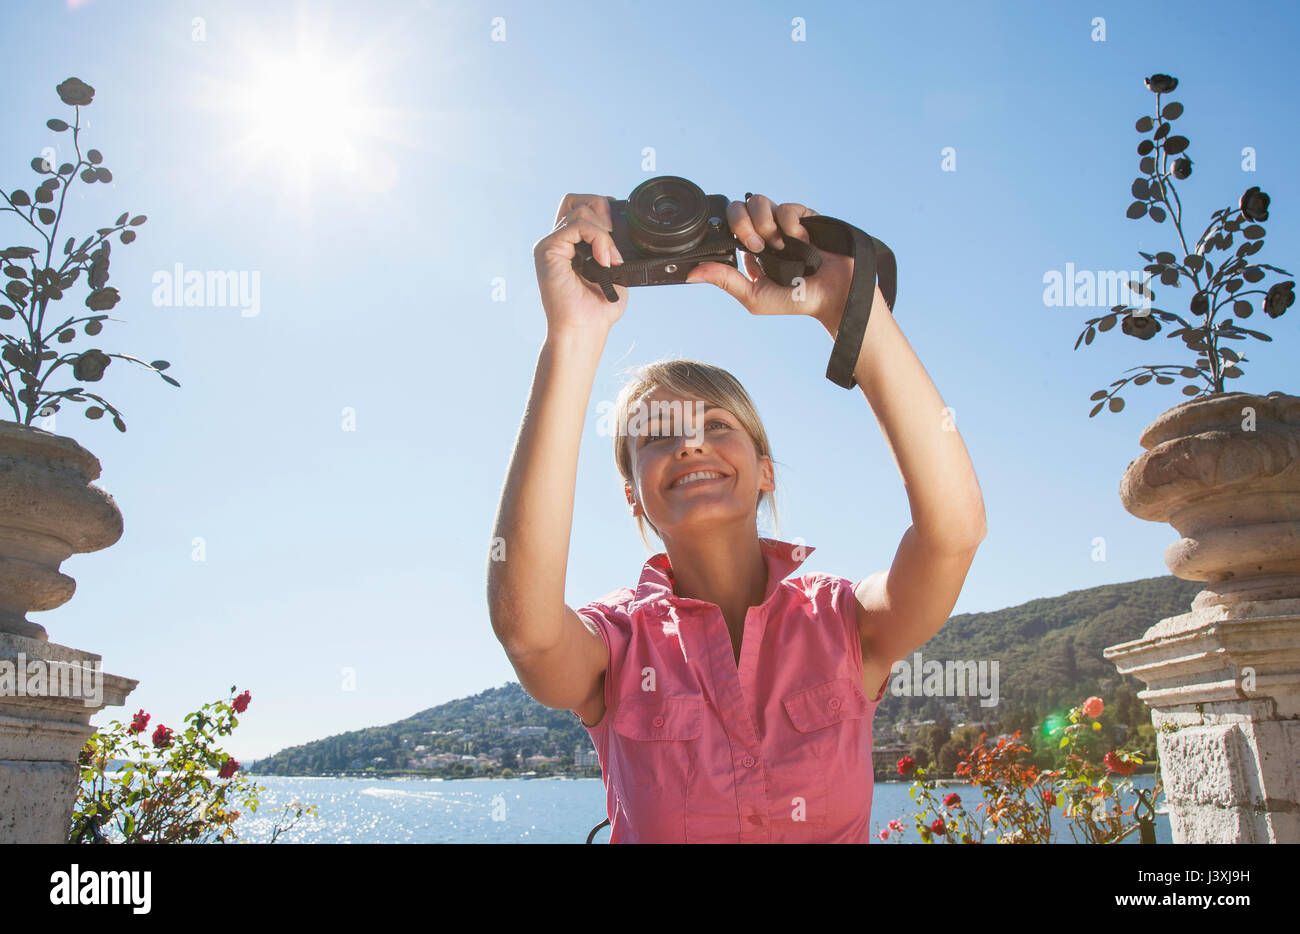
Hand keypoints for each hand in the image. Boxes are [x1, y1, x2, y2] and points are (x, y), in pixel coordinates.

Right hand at [533, 193, 628, 334]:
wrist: (584, 330)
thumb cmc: (597, 310)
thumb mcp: (615, 274)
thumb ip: (615, 249)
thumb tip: (624, 233)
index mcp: (571, 247)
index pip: (583, 209)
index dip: (603, 212)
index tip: (619, 234)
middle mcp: (558, 242)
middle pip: (577, 200)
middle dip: (602, 209)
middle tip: (615, 237)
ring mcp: (551, 244)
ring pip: (580, 210)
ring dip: (604, 232)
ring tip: (610, 259)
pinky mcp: (547, 249)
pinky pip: (578, 225)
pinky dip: (598, 238)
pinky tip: (604, 260)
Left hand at [685, 193, 852, 325]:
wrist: (834, 294)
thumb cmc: (796, 300)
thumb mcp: (754, 296)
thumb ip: (725, 281)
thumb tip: (692, 274)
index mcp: (748, 249)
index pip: (727, 225)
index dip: (729, 230)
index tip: (739, 246)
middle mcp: (763, 232)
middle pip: (739, 206)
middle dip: (744, 223)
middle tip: (757, 245)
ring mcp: (782, 222)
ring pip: (760, 201)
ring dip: (766, 224)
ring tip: (780, 245)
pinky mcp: (803, 216)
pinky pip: (786, 207)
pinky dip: (790, 224)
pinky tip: (800, 240)